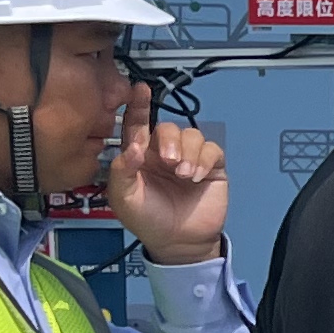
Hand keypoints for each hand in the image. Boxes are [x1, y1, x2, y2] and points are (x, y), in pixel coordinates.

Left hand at [106, 84, 228, 263]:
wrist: (179, 242)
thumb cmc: (148, 220)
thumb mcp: (124, 198)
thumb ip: (121, 170)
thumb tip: (132, 147)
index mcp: (139, 157)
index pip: (137, 125)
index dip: (138, 106)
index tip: (139, 90)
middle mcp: (164, 154)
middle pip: (169, 128)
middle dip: (170, 140)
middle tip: (169, 162)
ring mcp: (188, 159)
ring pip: (192, 135)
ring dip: (188, 152)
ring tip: (184, 174)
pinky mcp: (211, 167)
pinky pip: (212, 149)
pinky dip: (204, 160)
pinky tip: (196, 177)